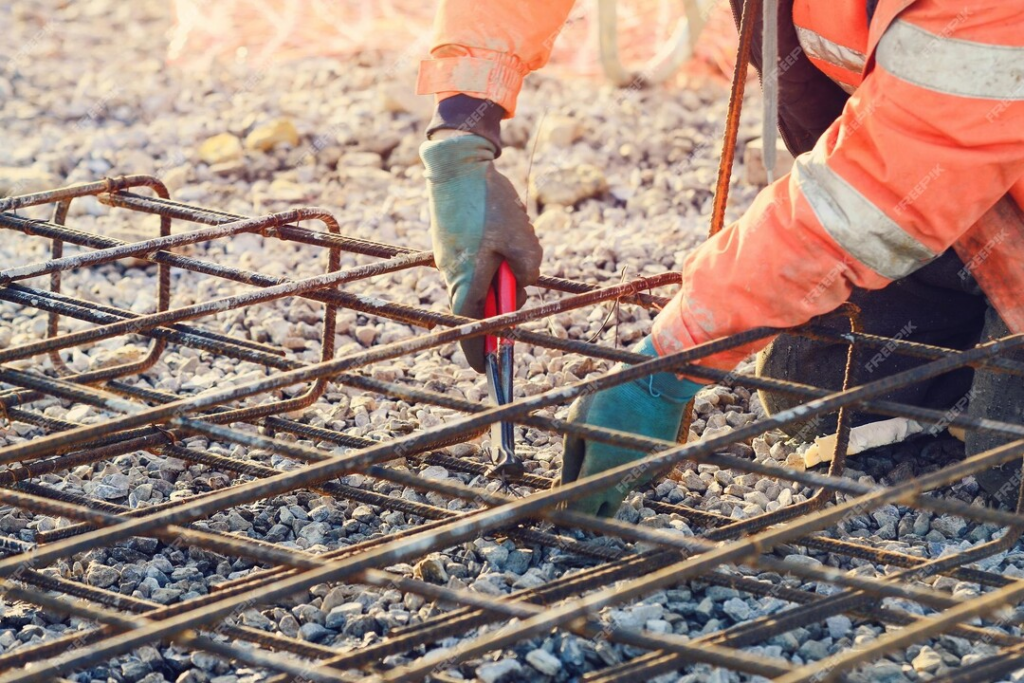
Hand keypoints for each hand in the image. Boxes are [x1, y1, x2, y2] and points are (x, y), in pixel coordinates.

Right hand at [420, 133, 541, 371]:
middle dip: (501, 301)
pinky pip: (471, 262)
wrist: (458, 163)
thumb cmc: (491, 203)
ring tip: (511, 240)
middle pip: (478, 304)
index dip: (478, 350)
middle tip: (519, 282)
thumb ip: (527, 271)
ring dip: (498, 274)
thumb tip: (521, 283)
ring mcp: (446, 257)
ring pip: (477, 281)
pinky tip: (498, 230)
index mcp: (467, 278)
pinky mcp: (448, 242)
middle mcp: (451, 272)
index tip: (486, 369)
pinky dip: (489, 259)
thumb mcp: (524, 240)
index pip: (470, 326)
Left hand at [561, 336, 702, 516]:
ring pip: (617, 495)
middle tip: (573, 487)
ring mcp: (642, 475)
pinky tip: (613, 447)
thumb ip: (569, 461)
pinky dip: (619, 472)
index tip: (557, 498)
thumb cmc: (609, 398)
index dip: (565, 510)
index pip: (580, 510)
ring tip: (593, 458)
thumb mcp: (577, 424)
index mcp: (600, 469)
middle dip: (585, 509)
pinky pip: (630, 478)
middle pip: (602, 515)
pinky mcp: (653, 466)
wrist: (657, 384)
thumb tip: (561, 487)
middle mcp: (624, 480)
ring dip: (602, 487)